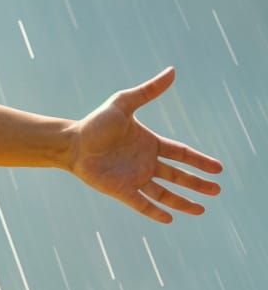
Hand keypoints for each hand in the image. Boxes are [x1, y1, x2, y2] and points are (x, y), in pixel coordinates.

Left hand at [66, 66, 223, 223]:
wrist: (71, 142)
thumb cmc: (95, 123)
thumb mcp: (123, 103)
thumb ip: (148, 91)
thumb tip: (172, 71)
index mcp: (149, 144)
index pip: (181, 154)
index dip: (199, 161)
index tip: (218, 168)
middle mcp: (145, 162)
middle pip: (178, 176)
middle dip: (197, 183)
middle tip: (217, 191)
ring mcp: (134, 177)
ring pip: (164, 193)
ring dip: (182, 201)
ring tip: (201, 209)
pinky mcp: (121, 190)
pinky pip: (142, 204)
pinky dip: (155, 212)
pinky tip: (170, 218)